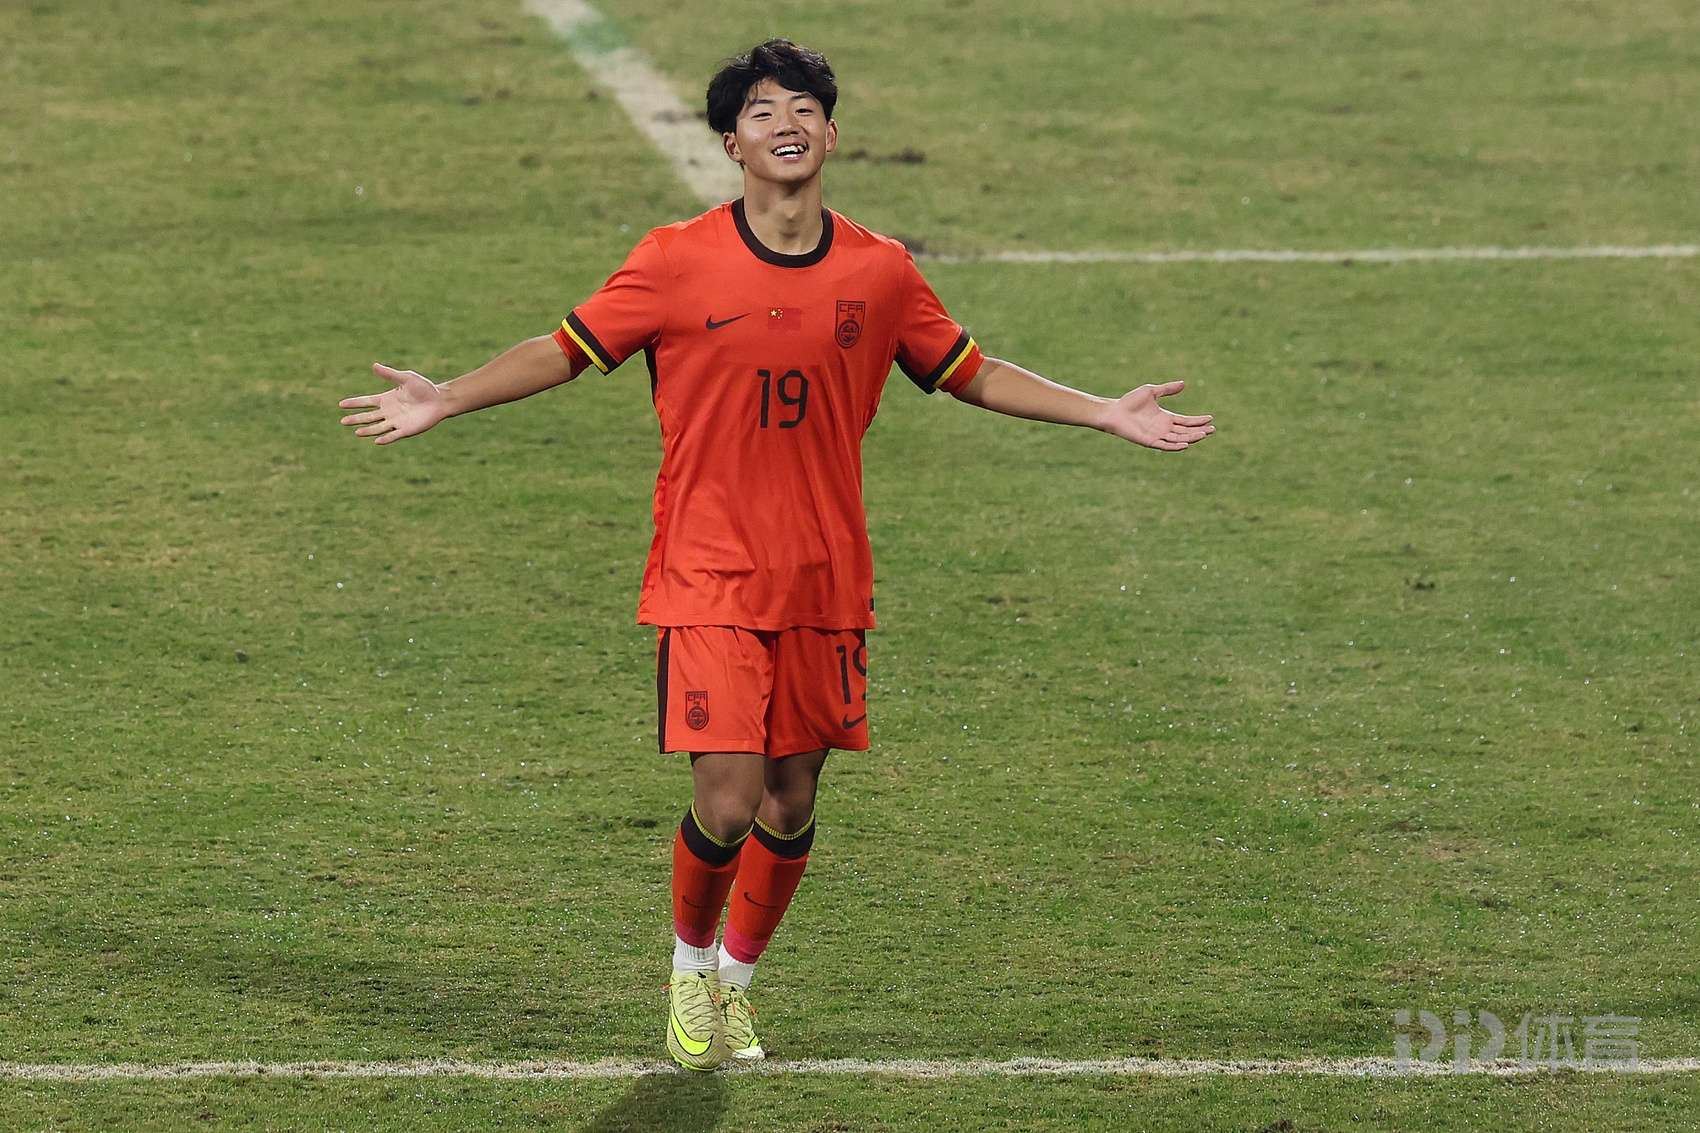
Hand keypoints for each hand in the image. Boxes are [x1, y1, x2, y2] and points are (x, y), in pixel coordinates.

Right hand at [338, 363, 448, 444]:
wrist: (440, 400)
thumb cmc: (424, 387)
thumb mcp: (405, 378)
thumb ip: (390, 374)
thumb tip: (374, 365)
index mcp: (386, 399)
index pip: (366, 402)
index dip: (354, 403)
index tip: (341, 404)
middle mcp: (389, 412)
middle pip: (368, 417)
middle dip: (356, 419)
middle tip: (342, 422)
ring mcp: (397, 422)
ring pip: (378, 428)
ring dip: (367, 431)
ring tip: (356, 433)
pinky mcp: (406, 429)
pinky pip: (393, 435)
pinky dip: (385, 438)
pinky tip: (376, 440)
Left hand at [1094, 380, 1214, 450]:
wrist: (1114, 411)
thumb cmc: (1130, 401)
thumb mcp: (1151, 391)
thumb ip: (1167, 389)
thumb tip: (1184, 383)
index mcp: (1165, 417)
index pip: (1186, 421)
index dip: (1198, 420)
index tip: (1210, 418)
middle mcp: (1163, 428)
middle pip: (1186, 431)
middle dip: (1199, 431)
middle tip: (1213, 429)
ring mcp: (1157, 435)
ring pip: (1178, 439)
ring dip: (1191, 438)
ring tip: (1204, 435)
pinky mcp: (1149, 441)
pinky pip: (1165, 446)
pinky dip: (1175, 446)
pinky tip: (1186, 444)